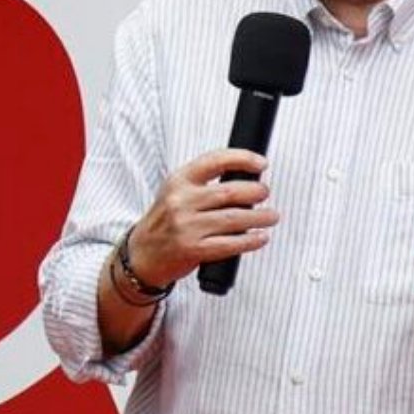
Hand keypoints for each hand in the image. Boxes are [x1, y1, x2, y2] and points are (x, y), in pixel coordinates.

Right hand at [128, 148, 279, 286]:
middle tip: (265, 192)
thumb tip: (249, 177)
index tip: (262, 163)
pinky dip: (250, 240)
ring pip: (233, 218)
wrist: (142, 254)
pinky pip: (229, 244)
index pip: (215, 160)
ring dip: (260, 217)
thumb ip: (205, 183)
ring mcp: (186, 226)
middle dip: (255, 191)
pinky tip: (261, 237)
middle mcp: (180, 201)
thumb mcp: (177, 192)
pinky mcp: (192, 250)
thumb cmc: (166, 220)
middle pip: (229, 191)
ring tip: (272, 216)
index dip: (243, 159)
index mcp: (179, 180)